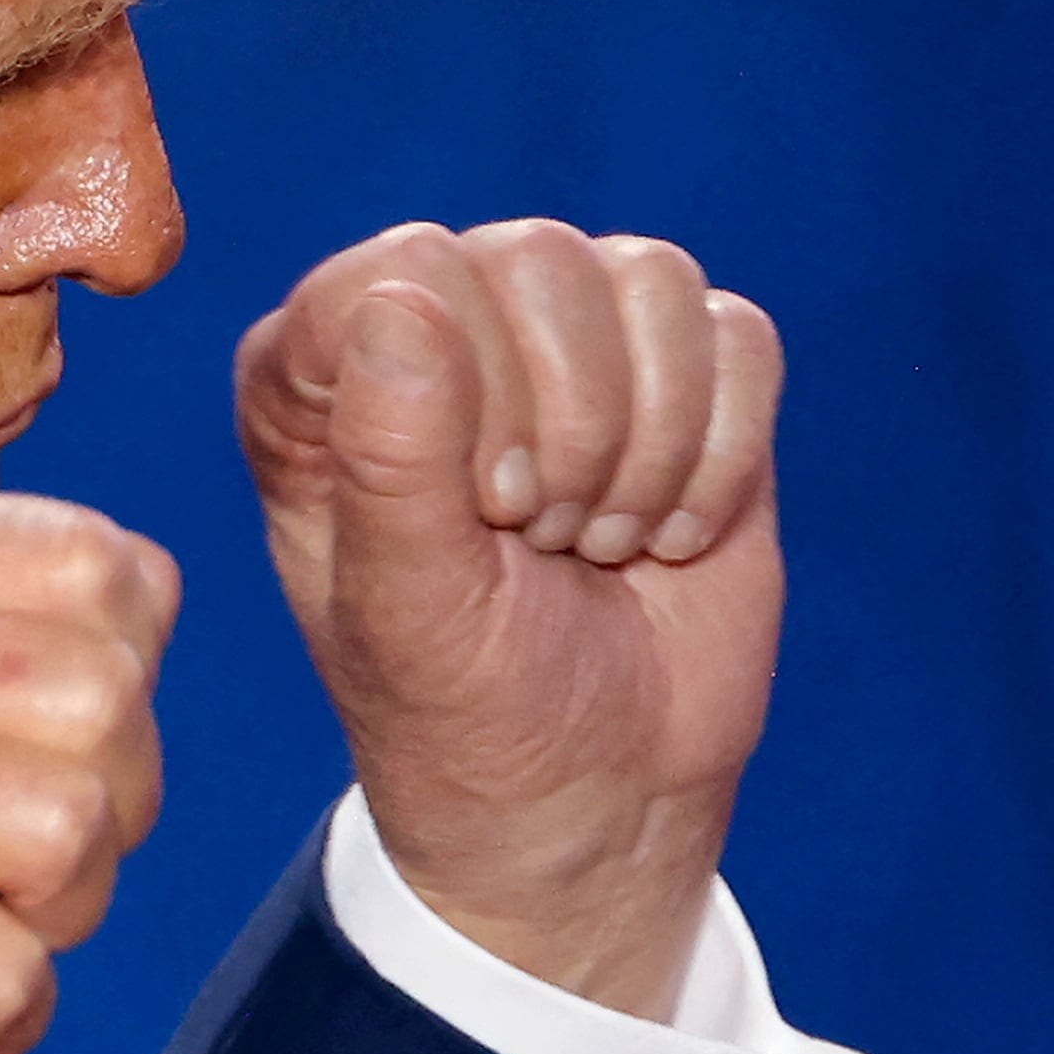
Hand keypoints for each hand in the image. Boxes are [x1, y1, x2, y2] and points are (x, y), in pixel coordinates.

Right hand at [0, 495, 175, 1053]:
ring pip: (75, 826)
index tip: (2, 755)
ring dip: (49, 917)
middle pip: (106, 694)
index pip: (100, 565)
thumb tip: (151, 592)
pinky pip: (21, 972)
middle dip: (95, 812)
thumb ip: (39, 625)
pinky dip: (1, 1019)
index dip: (112, 687)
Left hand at [234, 220, 785, 1018]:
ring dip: (649, 441)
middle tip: (544, 538)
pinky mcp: (679, 377)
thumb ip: (389, 458)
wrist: (596, 793)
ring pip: (645, 280)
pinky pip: (736, 335)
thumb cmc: (464, 712)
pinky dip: (725, 448)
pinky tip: (674, 534)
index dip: (468, 386)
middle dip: (572, 423)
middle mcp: (433, 328)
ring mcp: (560, 341)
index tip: (484, 510)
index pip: (401, 272)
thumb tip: (405, 297)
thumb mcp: (408, 611)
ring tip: (600, 541)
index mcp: (318, 375)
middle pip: (536, 259)